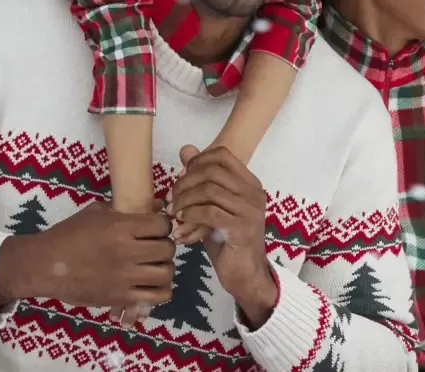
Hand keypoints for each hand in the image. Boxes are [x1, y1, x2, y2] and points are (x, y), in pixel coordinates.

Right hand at [0, 203, 173, 310]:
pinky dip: (160, 290)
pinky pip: (156, 296)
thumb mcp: (95, 213)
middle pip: (168, 249)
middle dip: (164, 246)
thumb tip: (157, 206)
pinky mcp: (121, 297)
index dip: (162, 225)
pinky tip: (150, 284)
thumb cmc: (68, 235)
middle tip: (154, 248)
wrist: (44, 265)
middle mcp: (128, 252)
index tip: (155, 228)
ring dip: (164, 268)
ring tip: (153, 266)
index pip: (163, 224)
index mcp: (122, 228)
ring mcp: (125, 277)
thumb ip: (126, 209)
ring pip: (167, 273)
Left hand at [172, 145, 277, 325]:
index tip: (181, 179)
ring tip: (174, 214)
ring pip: (209, 190)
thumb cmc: (227, 241)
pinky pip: (210, 213)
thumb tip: (186, 150)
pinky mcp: (242, 228)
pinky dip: (190, 217)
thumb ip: (201, 181)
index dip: (196, 161)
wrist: (245, 275)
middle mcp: (253, 192)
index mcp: (249, 183)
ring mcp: (250, 210)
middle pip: (212, 170)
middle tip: (171, 200)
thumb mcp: (211, 207)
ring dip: (184, 201)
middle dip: (185, 183)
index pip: (222, 154)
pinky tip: (181, 228)